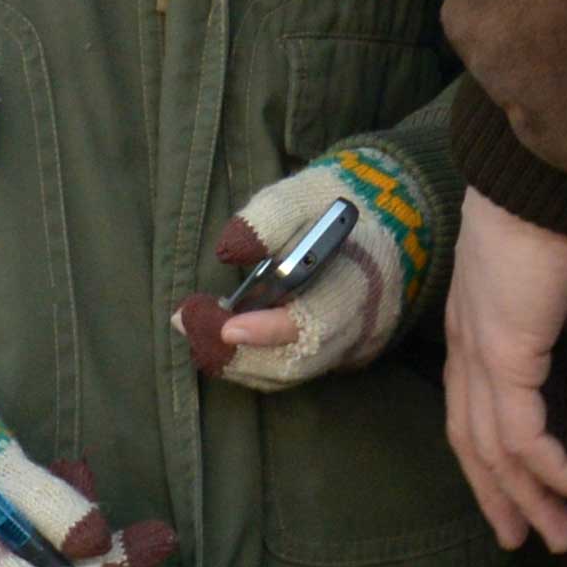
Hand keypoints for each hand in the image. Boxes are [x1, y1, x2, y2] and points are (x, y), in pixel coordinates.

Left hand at [178, 143, 441, 390]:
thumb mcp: (305, 193)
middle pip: (295, 362)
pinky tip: (219, 337)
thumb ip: (270, 218)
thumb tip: (230, 249)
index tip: (225, 325)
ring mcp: (350, 346)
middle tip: (187, 322)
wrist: (379, 220)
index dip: (270, 330)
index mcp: (360, 279)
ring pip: (288, 373)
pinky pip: (290, 370)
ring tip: (193, 327)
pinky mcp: (336, 355)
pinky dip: (251, 361)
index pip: (317, 321)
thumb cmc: (335, 206)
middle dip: (236, 353)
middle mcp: (360, 324)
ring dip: (235, 360)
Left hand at [437, 193, 566, 552]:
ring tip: (560, 535)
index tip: (515, 489)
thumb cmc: (564, 211)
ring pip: (493, 448)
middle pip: (471, 439)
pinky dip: (549, 469)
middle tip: (526, 538)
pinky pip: (521, 434)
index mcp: (475, 323)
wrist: (547, 178)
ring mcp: (478, 353)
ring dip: (528, 496)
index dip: (489, 453)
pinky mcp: (502, 358)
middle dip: (500, 494)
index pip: (471, 405)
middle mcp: (466, 344)